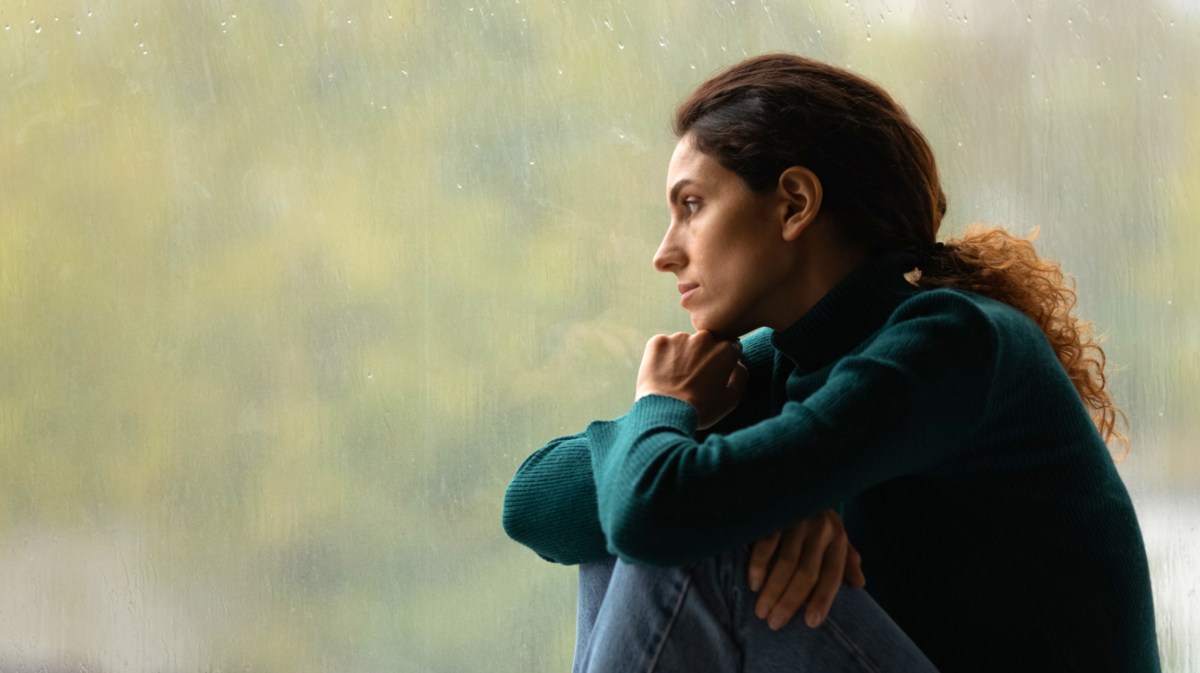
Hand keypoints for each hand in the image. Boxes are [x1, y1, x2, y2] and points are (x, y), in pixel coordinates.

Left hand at [635, 331, 747, 429]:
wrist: (665, 413)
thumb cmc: (701, 410)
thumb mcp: (731, 399)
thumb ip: (740, 375)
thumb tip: (737, 361)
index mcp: (725, 349)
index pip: (728, 346)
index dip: (721, 361)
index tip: (712, 374)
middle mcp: (704, 337)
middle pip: (705, 341)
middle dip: (701, 355)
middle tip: (693, 378)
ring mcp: (679, 337)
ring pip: (683, 342)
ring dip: (681, 355)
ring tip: (675, 379)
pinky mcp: (658, 342)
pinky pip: (663, 345)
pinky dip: (662, 357)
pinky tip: (662, 375)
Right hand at [748, 510, 865, 629]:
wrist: (798, 477)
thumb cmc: (817, 516)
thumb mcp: (837, 535)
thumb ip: (846, 560)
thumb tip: (859, 584)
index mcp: (838, 538)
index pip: (831, 576)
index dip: (822, 601)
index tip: (810, 623)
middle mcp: (820, 529)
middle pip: (806, 574)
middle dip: (790, 602)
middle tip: (775, 623)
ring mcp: (797, 520)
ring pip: (785, 563)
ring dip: (772, 591)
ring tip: (761, 612)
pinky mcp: (776, 513)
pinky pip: (766, 544)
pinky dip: (758, 566)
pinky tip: (753, 584)